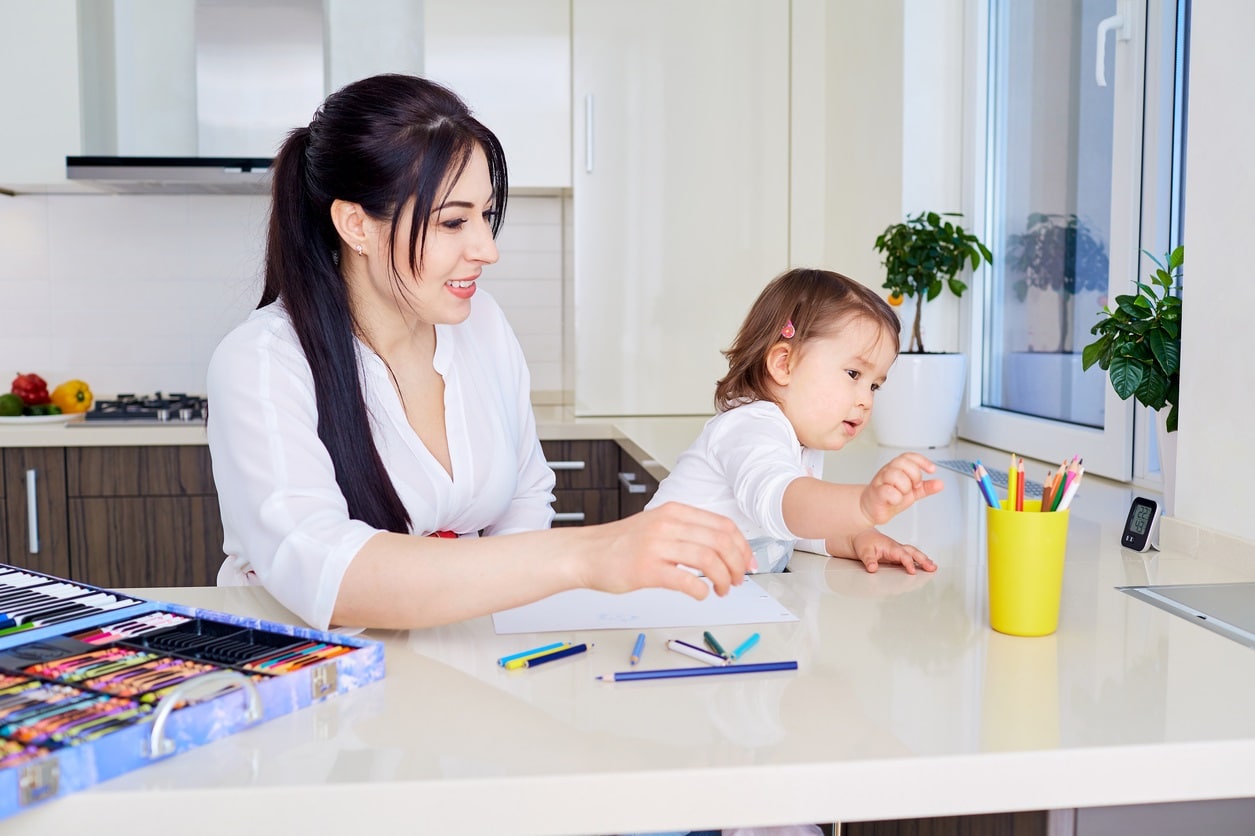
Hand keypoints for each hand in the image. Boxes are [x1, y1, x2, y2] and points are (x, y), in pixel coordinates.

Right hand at [577, 502, 753, 599]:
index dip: (743, 546)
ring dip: (723, 579)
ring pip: (708, 560)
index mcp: (674, 511)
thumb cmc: (621, 544)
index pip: (723, 525)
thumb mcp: (657, 524)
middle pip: (721, 542)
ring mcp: (657, 546)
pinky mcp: (646, 569)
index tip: (749, 562)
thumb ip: (686, 531)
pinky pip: (686, 580)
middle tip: (737, 580)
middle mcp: (667, 524)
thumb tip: (722, 549)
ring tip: (722, 589)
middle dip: (737, 564)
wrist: (586, 553)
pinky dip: (701, 590)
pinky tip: (701, 594)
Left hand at [847, 528, 936, 573]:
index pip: (902, 555)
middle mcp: (896, 547)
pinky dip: (919, 560)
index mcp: (890, 546)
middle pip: (913, 552)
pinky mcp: (897, 554)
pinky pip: (910, 556)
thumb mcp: (863, 551)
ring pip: (914, 553)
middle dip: (923, 560)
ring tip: (933, 567)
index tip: (913, 571)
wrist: (860, 535)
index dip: (908, 563)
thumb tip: (872, 567)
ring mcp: (898, 550)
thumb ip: (869, 560)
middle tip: (932, 568)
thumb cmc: (863, 542)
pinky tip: (924, 565)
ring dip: (924, 559)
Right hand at [860, 453, 944, 525]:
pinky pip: (888, 491)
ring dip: (904, 488)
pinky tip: (895, 500)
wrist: (872, 509)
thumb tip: (939, 484)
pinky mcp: (876, 492)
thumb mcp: (912, 492)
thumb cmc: (890, 497)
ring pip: (896, 475)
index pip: (909, 456)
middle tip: (914, 486)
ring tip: (902, 494)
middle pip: (903, 463)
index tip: (931, 470)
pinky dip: (896, 498)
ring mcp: (881, 481)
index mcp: (897, 468)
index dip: (922, 461)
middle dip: (914, 476)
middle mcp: (888, 471)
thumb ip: (925, 488)